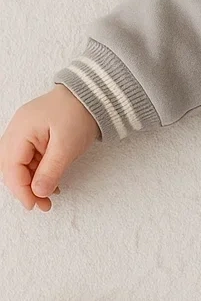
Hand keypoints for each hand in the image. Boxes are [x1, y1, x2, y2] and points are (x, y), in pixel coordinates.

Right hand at [0, 85, 98, 210]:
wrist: (90, 95)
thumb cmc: (78, 114)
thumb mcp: (67, 146)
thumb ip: (50, 170)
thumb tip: (38, 192)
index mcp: (20, 131)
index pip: (11, 168)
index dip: (21, 190)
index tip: (34, 205)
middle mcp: (16, 132)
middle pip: (10, 168)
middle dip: (24, 189)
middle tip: (42, 205)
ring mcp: (23, 133)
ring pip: (19, 165)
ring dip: (31, 182)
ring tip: (49, 196)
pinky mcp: (33, 136)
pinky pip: (28, 159)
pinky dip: (37, 173)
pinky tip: (50, 182)